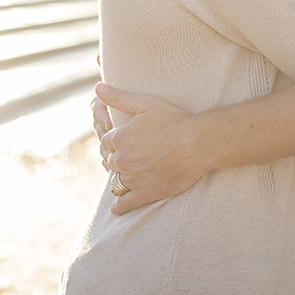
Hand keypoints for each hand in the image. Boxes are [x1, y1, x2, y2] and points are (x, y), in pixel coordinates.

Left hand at [96, 82, 206, 213]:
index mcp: (119, 138)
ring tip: (127, 176)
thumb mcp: (145, 103)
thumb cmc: (173, 120)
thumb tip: (98, 87)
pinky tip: (117, 207)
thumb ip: (118, 97)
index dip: (115, 140)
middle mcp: (121, 159)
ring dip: (120, 178)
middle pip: (110, 161)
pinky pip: (125, 203)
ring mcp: (132, 178)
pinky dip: (119, 206)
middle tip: (128, 157)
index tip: (123, 140)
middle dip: (117, 158)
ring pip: (117, 181)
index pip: (107, 142)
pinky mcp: (144, 194)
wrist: (196, 144)